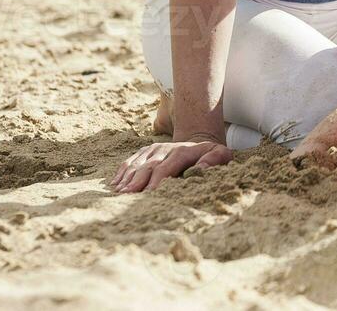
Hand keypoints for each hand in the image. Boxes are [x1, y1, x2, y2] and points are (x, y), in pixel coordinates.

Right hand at [107, 135, 231, 192]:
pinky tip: (115, 184)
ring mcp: (154, 149)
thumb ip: (214, 160)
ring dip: (127, 177)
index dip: (157, 180)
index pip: (166, 167)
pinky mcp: (146, 151)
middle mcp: (165, 149)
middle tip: (126, 196)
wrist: (200, 141)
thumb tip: (200, 168)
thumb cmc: (211, 155)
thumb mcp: (221, 155)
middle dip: (137, 181)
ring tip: (118, 192)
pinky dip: (122, 172)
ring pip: (136, 163)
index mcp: (183, 151)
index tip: (149, 193)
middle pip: (148, 166)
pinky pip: (131, 160)